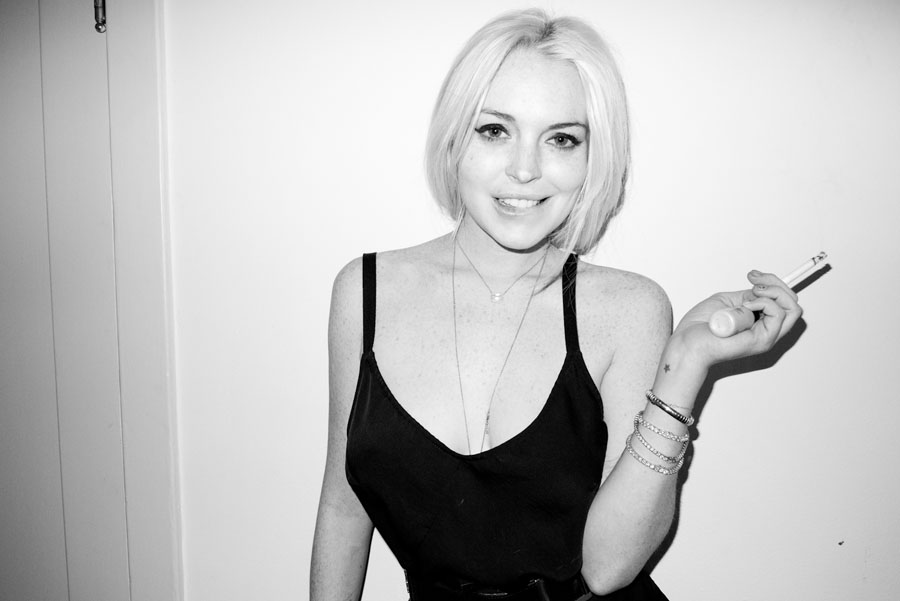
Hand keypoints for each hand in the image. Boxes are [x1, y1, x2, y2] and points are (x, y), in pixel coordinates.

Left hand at [670, 270, 802, 368]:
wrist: (686, 343)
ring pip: (792, 309)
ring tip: (750, 294)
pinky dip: (764, 302)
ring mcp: (766, 337)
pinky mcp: (762, 341)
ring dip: (772, 292)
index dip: (774, 283)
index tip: (753, 275)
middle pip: (793, 304)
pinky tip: (746, 305)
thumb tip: (761, 289)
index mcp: (759, 324)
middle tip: (754, 280)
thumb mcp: (727, 302)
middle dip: (777, 284)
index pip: (784, 302)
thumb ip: (747, 297)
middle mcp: (766, 332)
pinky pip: (777, 314)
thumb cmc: (699, 327)